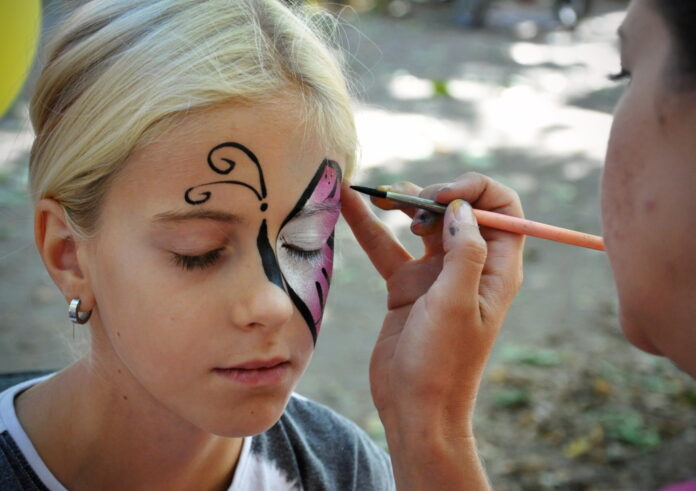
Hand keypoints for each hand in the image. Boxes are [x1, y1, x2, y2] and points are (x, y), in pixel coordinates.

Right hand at [341, 173, 524, 488]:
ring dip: (403, 204)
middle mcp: (469, 265)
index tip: (441, 196)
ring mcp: (436, 275)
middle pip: (459, 210)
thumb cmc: (443, 362)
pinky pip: (389, 247)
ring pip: (423, 224)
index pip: (502, 208)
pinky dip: (371, 227)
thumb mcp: (457, 303)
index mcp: (495, 268)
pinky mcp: (407, 286)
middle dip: (432, 195)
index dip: (475, 190)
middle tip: (406, 204)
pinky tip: (353, 203)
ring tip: (379, 194)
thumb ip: (464, 251)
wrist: (414, 408)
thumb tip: (460, 208)